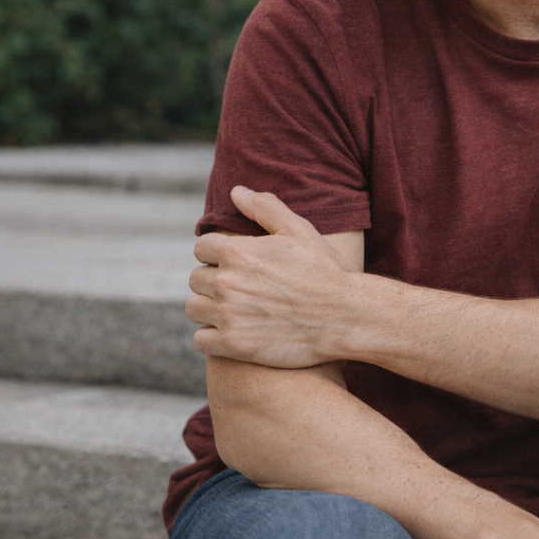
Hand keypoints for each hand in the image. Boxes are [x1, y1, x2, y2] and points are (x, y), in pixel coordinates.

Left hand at [187, 187, 356, 366]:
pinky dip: (211, 337)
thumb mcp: (298, 230)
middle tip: (238, 287)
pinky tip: (232, 331)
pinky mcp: (234, 345)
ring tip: (232, 309)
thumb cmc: (323, 270)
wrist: (344, 317)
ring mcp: (229, 315)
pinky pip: (200, 340)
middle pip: (196, 278)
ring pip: (194, 308)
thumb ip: (263, 207)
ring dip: (209, 308)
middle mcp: (227, 282)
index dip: (216, 253)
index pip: (201, 248)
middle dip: (213, 280)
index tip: (233, 263)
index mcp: (237, 251)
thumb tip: (235, 192)